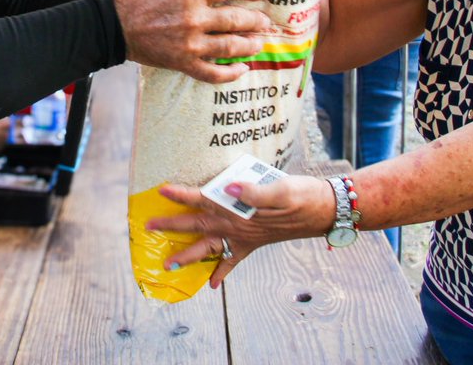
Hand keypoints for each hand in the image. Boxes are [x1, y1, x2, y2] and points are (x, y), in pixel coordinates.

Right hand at [112, 0, 271, 82]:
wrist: (112, 25)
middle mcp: (195, 19)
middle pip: (237, 20)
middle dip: (256, 21)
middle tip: (266, 22)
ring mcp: (190, 44)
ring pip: (230, 47)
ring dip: (249, 45)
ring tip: (259, 42)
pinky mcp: (182, 63)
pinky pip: (211, 73)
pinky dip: (229, 74)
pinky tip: (241, 69)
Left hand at [146, 175, 333, 287]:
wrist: (323, 210)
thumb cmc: (302, 195)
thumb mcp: (280, 188)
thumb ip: (254, 191)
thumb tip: (230, 188)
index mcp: (240, 210)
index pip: (204, 200)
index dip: (183, 194)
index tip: (162, 189)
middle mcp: (238, 226)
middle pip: (198, 226)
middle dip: (173, 226)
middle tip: (149, 227)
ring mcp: (245, 237)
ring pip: (210, 247)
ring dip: (189, 255)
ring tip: (170, 264)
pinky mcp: (255, 242)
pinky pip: (234, 261)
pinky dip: (221, 272)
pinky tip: (211, 284)